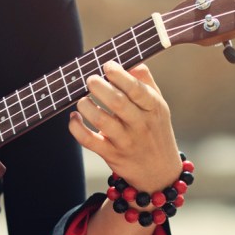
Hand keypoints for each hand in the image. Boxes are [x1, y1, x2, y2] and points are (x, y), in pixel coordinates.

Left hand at [69, 62, 182, 191]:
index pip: (137, 89)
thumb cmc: (155, 130)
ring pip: (101, 121)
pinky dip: (76, 128)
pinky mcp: (111, 155)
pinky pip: (89, 141)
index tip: (107, 65)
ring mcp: (126, 142)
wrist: (160, 173)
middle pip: (118, 102)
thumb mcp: (158, 106)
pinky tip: (74, 118)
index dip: (120, 75)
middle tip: (90, 79)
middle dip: (99, 87)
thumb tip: (131, 62)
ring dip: (86, 106)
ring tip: (82, 100)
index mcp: (154, 108)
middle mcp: (141, 125)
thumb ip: (145, 82)